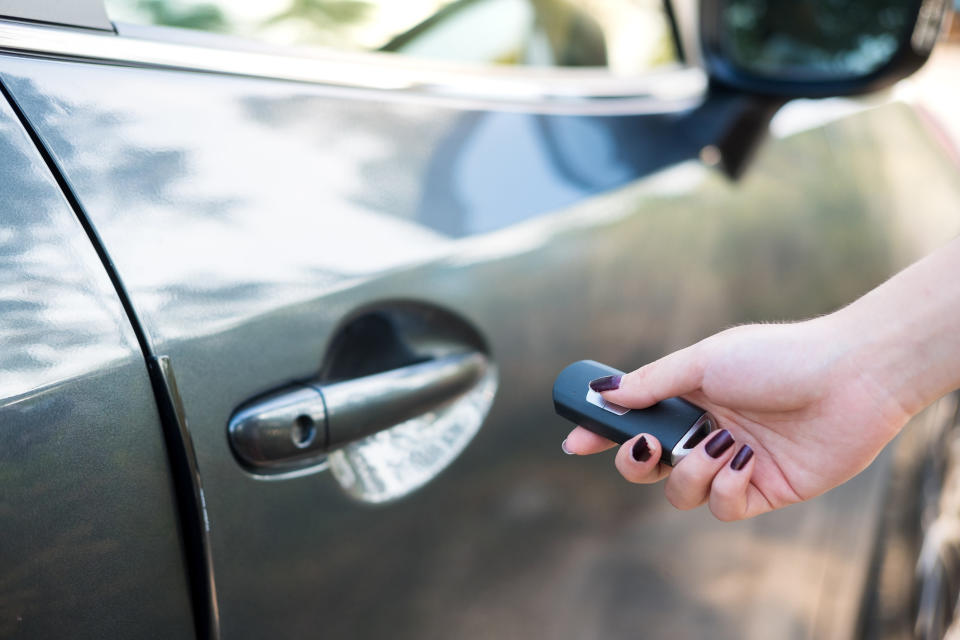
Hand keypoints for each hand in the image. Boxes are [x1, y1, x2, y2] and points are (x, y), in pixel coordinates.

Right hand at [563, 317, 912, 520]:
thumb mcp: (704, 360)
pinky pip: (722, 508)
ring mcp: (733, 464)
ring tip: (722, 444)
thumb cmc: (778, 357)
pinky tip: (749, 461)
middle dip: (636, 463)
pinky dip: (728, 487)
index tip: (574, 441)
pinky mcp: (763, 491)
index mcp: (690, 398)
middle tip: (651, 445)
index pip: (635, 421)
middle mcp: (707, 432)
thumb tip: (607, 394)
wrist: (850, 379)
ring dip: (692, 471)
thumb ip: (653, 381)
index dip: (602, 433)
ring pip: (681, 492)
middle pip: (648, 466)